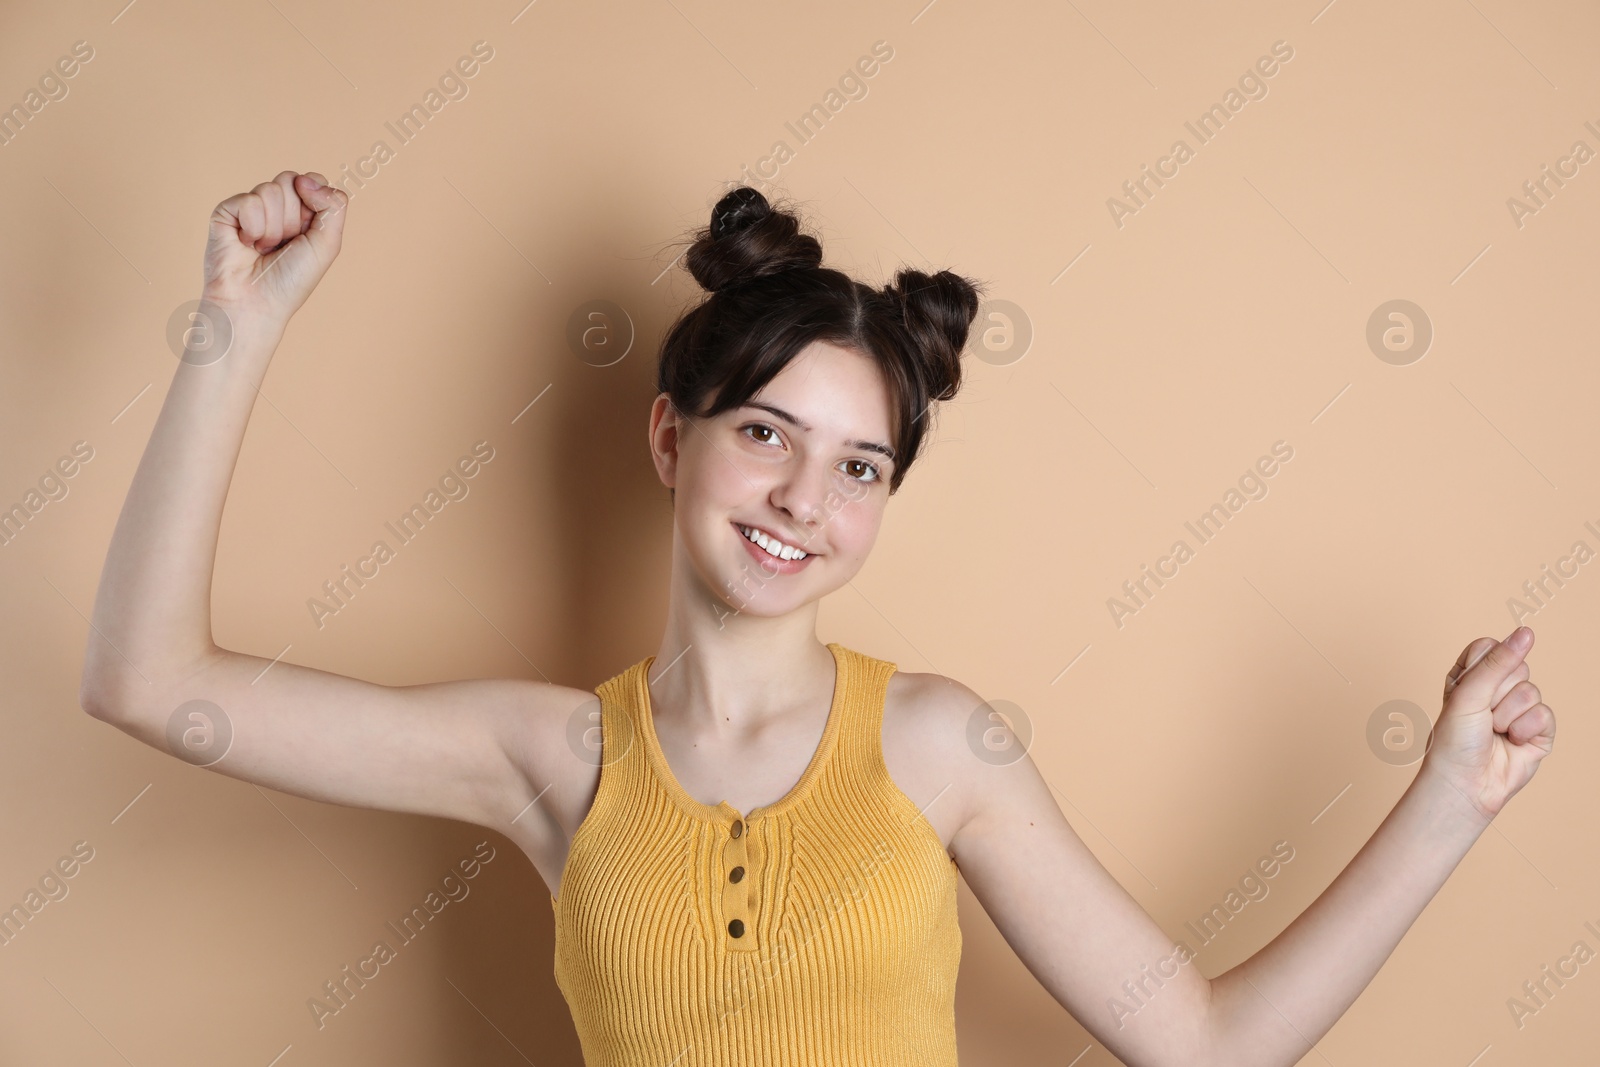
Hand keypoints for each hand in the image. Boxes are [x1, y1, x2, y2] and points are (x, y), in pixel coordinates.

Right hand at [200, 170, 347, 329]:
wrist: (256, 302)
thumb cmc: (292, 279)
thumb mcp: (327, 244)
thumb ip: (333, 206)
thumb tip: (306, 178)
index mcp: (302, 211)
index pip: (313, 179)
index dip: (315, 200)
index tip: (308, 230)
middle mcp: (276, 207)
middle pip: (291, 180)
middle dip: (293, 216)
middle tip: (284, 243)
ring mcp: (250, 207)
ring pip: (271, 189)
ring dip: (274, 227)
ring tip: (264, 248)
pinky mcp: (226, 211)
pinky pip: (248, 201)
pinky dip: (253, 228)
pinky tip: (246, 244)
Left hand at [1420, 626, 1555, 819]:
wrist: (1465, 784)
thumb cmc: (1455, 740)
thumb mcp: (1468, 694)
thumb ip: (1498, 662)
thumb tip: (1527, 632)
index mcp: (1470, 674)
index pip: (1491, 647)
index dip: (1483, 668)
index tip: (1468, 690)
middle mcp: (1495, 688)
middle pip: (1516, 666)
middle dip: (1497, 694)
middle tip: (1481, 716)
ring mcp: (1519, 708)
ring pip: (1531, 691)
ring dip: (1508, 716)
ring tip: (1494, 732)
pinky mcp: (1538, 729)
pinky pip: (1545, 714)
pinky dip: (1525, 729)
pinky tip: (1512, 742)